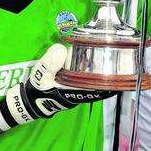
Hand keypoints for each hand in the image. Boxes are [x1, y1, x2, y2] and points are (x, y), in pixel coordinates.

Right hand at [0, 44, 114, 130]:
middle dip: (107, 77)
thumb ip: (50, 62)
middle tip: (116, 63)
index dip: (111, 84)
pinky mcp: (70, 90)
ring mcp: (75, 93)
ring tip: (107, 62)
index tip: (122, 75)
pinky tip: (89, 64)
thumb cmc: (37, 89)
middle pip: (98, 87)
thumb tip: (61, 49)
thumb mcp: (41, 74)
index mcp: (74, 91)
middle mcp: (78, 93)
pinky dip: (89, 75)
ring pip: (92, 85)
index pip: (98, 89)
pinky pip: (84, 83)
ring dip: (99, 76)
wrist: (28, 101)